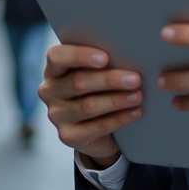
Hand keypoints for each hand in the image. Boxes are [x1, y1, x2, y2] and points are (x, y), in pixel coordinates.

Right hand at [38, 44, 143, 168]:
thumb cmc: (101, 87)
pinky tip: (135, 112)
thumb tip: (129, 53)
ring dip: (117, 100)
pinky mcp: (68, 135)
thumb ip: (105, 60)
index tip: (105, 58)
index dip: (80, 56)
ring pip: (88, 106)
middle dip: (109, 80)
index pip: (57, 57)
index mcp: (54, 68)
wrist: (99, 126)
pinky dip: (119, 119)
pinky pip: (96, 127)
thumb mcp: (98, 71)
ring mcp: (56, 115)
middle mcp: (50, 90)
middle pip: (78, 82)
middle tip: (135, 79)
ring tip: (138, 96)